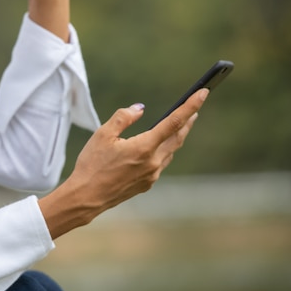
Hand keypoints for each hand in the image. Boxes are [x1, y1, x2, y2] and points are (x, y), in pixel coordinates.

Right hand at [39, 89, 208, 238]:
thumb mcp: (102, 134)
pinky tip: (156, 147)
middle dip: (188, 121)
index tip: (204, 93)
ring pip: (170, 151)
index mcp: (144, 147)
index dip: (191, 106)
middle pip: (178, 137)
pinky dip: (163, 150)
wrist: (86, 197)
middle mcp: (153, 162)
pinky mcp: (146, 184)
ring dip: (176, 136)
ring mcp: (152, 175)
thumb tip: (140, 109)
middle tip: (194, 108)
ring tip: (179, 125)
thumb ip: (123, 117)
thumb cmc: (91, 164)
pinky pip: (160, 163)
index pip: (174, 122)